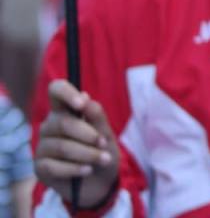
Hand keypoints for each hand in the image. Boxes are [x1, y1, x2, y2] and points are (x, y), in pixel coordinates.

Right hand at [35, 80, 120, 208]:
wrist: (101, 182)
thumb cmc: (102, 151)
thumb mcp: (106, 133)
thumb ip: (97, 116)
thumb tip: (85, 97)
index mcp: (65, 111)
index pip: (56, 91)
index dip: (66, 93)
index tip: (81, 103)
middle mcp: (50, 126)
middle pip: (63, 123)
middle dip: (88, 134)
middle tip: (104, 144)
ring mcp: (42, 147)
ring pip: (61, 146)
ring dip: (87, 154)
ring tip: (103, 159)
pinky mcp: (40, 167)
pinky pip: (54, 166)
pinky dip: (76, 169)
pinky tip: (87, 170)